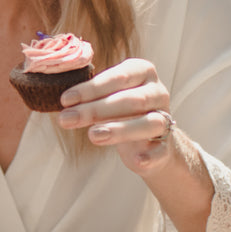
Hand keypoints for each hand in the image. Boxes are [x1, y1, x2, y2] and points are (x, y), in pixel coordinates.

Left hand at [57, 58, 176, 176]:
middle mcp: (157, 92)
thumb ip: (91, 94)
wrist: (151, 139)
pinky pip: (161, 150)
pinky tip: (137, 160)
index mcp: (142, 71)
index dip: (91, 89)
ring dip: (119, 129)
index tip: (64, 100)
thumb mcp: (108, 94)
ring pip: (147, 123)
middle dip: (95, 110)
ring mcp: (165, 118)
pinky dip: (150, 156)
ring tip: (92, 136)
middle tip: (66, 119)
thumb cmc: (120, 109)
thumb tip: (63, 100)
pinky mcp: (167, 146)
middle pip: (129, 100)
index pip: (117, 77)